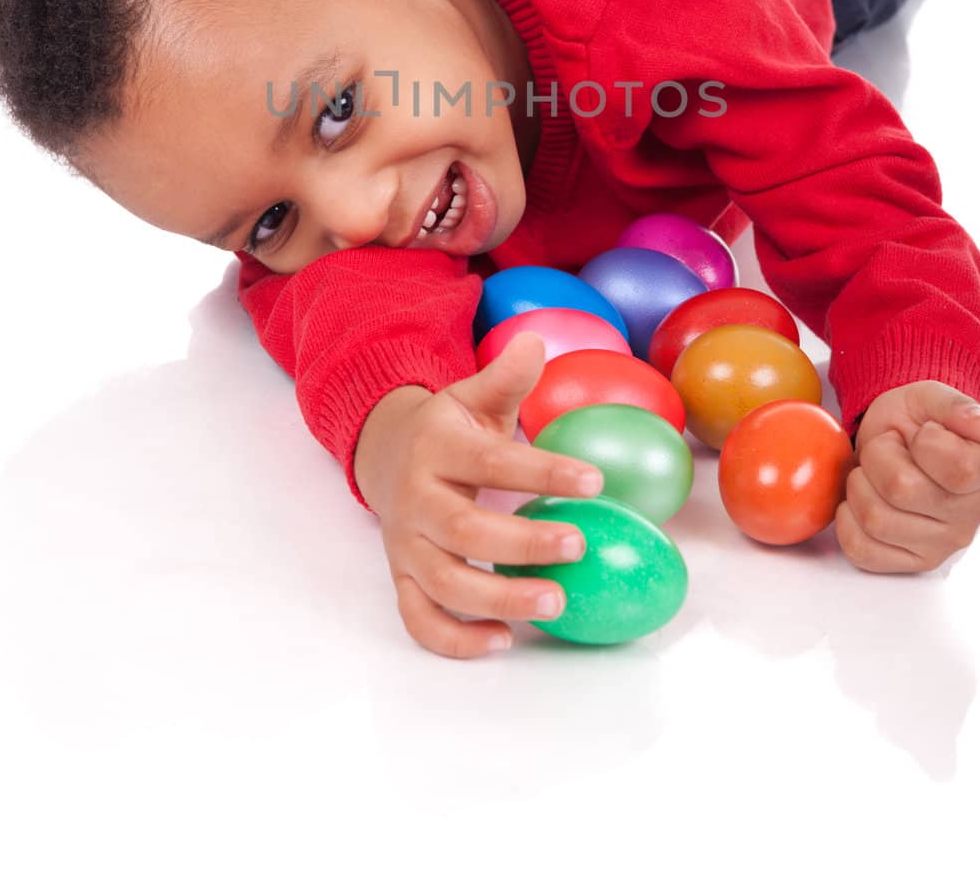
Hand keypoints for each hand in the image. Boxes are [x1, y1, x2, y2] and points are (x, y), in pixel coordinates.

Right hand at [365, 331, 603, 658]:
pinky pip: (419, 618)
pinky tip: (504, 640)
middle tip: (579, 545)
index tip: (596, 481)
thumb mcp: (470, 396)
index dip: (542, 471)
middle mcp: (415, 498)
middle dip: (522, 542)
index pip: (489, 460)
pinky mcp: (402, 576)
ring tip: (557, 603)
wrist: (383, 453)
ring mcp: (405, 543)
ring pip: (442, 582)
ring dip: (499, 597)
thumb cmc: (447, 428)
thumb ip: (506, 376)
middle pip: (462, 529)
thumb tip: (535, 340)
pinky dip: (455, 639)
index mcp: (437, 446)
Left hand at [834, 380, 979, 572]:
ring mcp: (943, 544)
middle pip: (902, 490)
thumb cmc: (916, 421)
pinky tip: (862, 500)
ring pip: (875, 519)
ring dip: (859, 486)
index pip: (958, 469)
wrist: (894, 442)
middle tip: (887, 449)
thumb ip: (957, 407)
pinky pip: (861, 550)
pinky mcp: (912, 562)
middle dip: (877, 457)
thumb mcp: (930, 398)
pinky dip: (847, 520)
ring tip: (873, 473)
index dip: (925, 443)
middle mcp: (972, 514)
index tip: (922, 434)